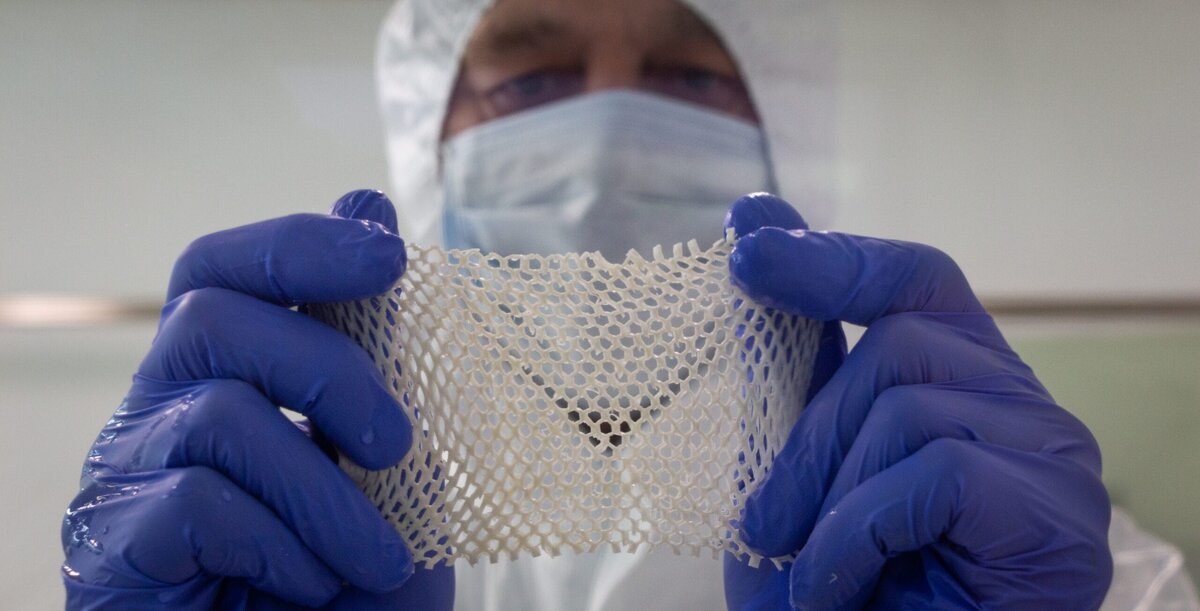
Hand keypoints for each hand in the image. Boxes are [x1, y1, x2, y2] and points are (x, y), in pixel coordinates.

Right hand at [62, 190, 453, 609]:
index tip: (388, 255)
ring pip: (222, 413)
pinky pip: (198, 502)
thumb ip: (381, 354)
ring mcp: (128, 476)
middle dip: (330, 369)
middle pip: (214, 317)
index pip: (226, 269)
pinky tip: (309, 584)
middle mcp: (161, 410)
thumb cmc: (345, 581)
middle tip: (396, 446)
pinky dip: (280, 545)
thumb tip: (369, 203)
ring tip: (375, 558)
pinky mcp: (111, 546)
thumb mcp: (388, 468)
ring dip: (326, 492)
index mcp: (222, 376)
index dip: (299, 243)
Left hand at [721, 194, 1111, 609]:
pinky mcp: (1053, 512)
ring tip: (807, 573)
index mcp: (966, 384)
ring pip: (910, 404)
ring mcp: (1051, 456)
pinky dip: (858, 535)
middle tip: (764, 524)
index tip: (747, 240)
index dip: (831, 255)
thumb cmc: (850, 586)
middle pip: (902, 344)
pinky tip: (839, 588)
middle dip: (808, 437)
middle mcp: (1023, 407)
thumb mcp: (805, 469)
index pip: (915, 281)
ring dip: (828, 497)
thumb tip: (755, 237)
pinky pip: (933, 472)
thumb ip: (797, 372)